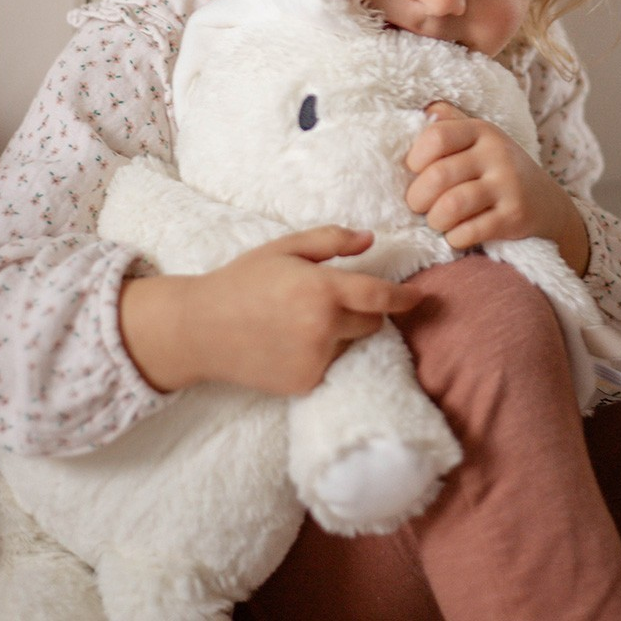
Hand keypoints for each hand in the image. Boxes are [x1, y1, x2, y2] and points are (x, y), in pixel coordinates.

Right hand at [119, 226, 421, 394]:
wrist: (200, 328)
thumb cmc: (242, 280)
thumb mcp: (285, 248)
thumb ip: (331, 240)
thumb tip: (370, 239)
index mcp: (322, 289)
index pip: (380, 297)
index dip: (405, 298)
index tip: (421, 298)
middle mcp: (323, 327)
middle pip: (372, 322)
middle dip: (363, 311)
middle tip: (328, 300)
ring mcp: (315, 359)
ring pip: (353, 344)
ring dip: (343, 333)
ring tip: (304, 321)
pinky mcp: (305, 382)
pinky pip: (332, 365)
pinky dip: (323, 354)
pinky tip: (291, 342)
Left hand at [405, 102, 589, 272]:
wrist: (547, 204)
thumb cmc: (497, 170)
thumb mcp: (479, 140)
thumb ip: (449, 123)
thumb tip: (422, 110)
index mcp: (481, 130)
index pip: (436, 136)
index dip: (415, 158)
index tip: (415, 172)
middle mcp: (497, 153)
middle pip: (438, 175)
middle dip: (417, 198)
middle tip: (419, 205)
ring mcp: (509, 185)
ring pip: (452, 205)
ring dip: (435, 219)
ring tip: (437, 221)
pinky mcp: (515, 216)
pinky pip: (471, 231)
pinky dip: (455, 238)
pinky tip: (457, 235)